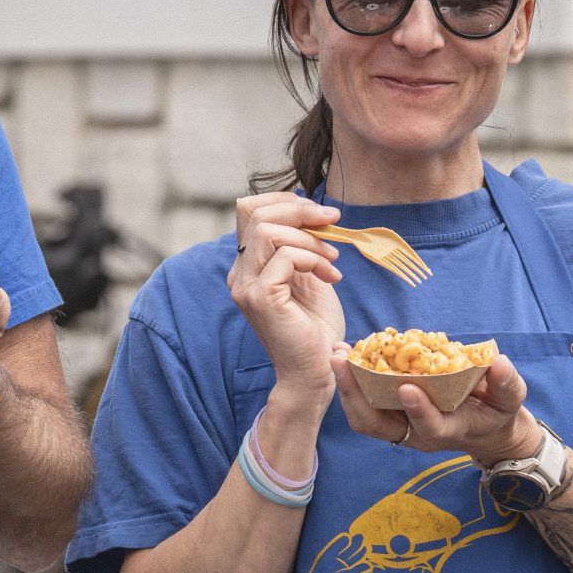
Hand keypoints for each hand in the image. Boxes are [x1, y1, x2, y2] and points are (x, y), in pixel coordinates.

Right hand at [228, 193, 344, 405]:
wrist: (316, 371)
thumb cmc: (315, 327)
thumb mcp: (308, 274)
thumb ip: (300, 244)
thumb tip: (308, 207)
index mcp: (248, 265)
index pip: (250, 210)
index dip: (286, 201)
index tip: (321, 213)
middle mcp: (239, 274)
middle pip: (256, 213)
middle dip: (300, 210)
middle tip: (333, 222)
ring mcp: (245, 287)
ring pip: (268, 231)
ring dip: (309, 237)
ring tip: (333, 258)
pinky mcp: (260, 298)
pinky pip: (285, 257)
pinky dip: (314, 259)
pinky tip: (331, 277)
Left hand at [331, 348, 543, 466]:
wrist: (485, 429)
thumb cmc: (497, 412)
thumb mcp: (510, 399)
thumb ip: (506, 383)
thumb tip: (499, 362)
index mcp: (450, 430)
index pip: (430, 427)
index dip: (419, 410)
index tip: (407, 386)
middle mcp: (418, 433)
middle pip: (379, 426)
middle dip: (357, 396)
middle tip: (343, 362)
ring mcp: (402, 426)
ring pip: (365, 418)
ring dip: (348, 388)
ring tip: (338, 355)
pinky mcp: (392, 414)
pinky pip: (365, 405)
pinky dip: (352, 383)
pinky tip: (345, 355)